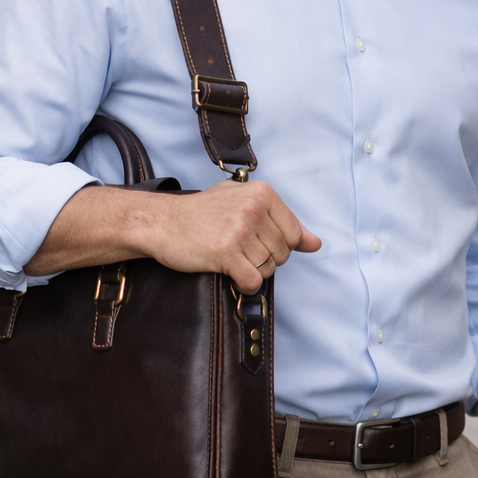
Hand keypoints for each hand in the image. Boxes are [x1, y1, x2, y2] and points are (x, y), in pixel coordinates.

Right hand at [26, 179, 320, 292]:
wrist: (162, 222)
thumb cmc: (203, 214)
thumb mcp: (244, 204)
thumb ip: (283, 221)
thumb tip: (315, 243)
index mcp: (263, 193)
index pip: (294, 234)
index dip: (277, 244)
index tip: (254, 240)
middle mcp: (254, 208)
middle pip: (283, 254)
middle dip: (264, 258)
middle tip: (237, 248)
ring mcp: (240, 230)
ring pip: (268, 269)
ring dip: (251, 270)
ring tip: (229, 255)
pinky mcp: (226, 253)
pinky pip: (253, 281)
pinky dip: (244, 284)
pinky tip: (228, 272)